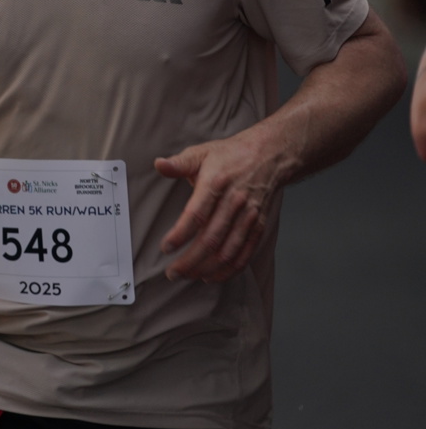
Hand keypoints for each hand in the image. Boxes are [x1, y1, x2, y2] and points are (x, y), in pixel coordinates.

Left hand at [155, 130, 285, 282]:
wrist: (269, 155)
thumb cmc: (231, 155)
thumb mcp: (201, 153)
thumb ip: (179, 163)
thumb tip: (159, 164)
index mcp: (216, 183)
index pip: (196, 215)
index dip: (180, 234)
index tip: (165, 247)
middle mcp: (234, 202)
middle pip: (211, 239)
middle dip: (190, 260)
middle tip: (173, 272)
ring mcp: (249, 216)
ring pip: (228, 251)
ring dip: (207, 268)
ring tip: (188, 276)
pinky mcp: (259, 225)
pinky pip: (245, 253)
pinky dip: (229, 269)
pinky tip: (213, 276)